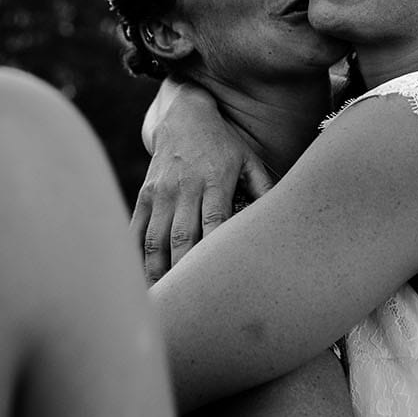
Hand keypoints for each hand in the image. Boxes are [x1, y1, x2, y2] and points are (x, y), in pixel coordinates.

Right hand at [131, 82, 270, 282]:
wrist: (184, 113)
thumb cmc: (223, 143)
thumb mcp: (248, 160)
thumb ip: (263, 190)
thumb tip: (281, 221)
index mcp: (215, 180)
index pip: (213, 221)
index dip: (213, 251)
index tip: (216, 280)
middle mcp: (184, 187)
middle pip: (181, 236)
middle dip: (184, 271)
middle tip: (190, 303)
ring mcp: (160, 191)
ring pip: (155, 238)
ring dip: (158, 271)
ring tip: (166, 300)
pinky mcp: (144, 194)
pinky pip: (136, 229)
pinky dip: (136, 255)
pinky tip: (141, 279)